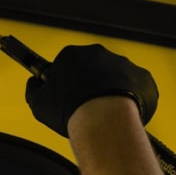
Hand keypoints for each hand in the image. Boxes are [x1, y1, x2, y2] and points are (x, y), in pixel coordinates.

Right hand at [25, 44, 157, 136]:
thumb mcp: (37, 102)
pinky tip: (122, 113)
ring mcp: (123, 64)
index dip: (66, 80)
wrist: (103, 121)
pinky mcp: (142, 77)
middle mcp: (98, 54)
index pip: (67, 62)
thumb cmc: (69, 111)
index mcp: (72, 55)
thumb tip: (34, 83)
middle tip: (85, 105)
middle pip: (93, 67)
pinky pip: (137, 86)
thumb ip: (33, 89)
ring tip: (105, 113)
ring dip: (111, 90)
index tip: (67, 93)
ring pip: (116, 76)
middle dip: (90, 83)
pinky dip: (131, 98)